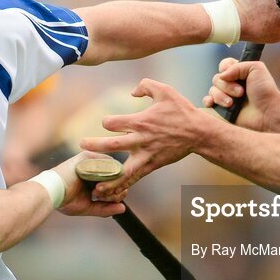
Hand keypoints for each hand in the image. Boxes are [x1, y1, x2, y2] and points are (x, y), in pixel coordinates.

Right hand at [53, 152, 126, 216]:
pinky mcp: (87, 157)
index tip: (113, 201)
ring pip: (113, 170)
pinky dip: (105, 177)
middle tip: (106, 198)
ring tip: (98, 194)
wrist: (50, 194)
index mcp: (94, 176)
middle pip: (116, 175)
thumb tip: (123, 209)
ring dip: (111, 184)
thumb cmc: (65, 200)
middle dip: (116, 189)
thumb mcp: (88, 206)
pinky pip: (106, 164)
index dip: (118, 191)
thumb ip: (105, 208)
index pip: (114, 181)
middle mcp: (94, 166)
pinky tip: (96, 188)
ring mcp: (91, 160)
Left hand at [80, 78, 203, 196]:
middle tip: (81, 145)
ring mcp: (146, 155)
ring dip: (107, 178)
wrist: (199, 133)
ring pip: (123, 169)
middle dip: (94, 146)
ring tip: (93, 185)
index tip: (107, 123)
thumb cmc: (181, 111)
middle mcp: (141, 139)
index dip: (106, 122)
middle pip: (112, 146)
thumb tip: (132, 91)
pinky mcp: (152, 165)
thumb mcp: (165, 90)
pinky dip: (122, 186)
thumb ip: (146, 85)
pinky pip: (135, 178)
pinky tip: (111, 194)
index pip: (114, 123)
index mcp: (141, 121)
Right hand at [203, 58, 279, 131]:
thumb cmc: (265, 91)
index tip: (232, 72)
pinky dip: (209, 101)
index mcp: (240, 73)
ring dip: (221, 96)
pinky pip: (207, 102)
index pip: (224, 65)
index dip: (225, 68)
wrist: (267, 113)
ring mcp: (226, 96)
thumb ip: (237, 66)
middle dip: (227, 86)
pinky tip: (214, 104)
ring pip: (212, 90)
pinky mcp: (222, 109)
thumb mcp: (256, 68)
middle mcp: (232, 84)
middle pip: (217, 78)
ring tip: (233, 104)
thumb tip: (222, 75)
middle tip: (241, 92)